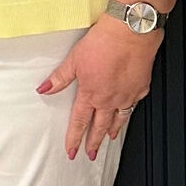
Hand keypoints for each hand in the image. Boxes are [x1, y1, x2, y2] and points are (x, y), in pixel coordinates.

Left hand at [36, 13, 160, 159]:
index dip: (74, 139)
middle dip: (94, 142)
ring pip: (119, 120)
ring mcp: (127, 95)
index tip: (72, 152)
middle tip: (91, 154)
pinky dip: (129, 112)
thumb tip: (44, 89)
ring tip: (109, 138)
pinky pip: (133, 105)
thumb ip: (59, 78)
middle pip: (100, 127)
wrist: (131, 31)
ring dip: (112, 131)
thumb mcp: (74, 59)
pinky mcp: (141, 87)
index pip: (79, 122)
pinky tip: (127, 112)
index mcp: (91, 94)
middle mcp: (109, 99)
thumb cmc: (105, 42)